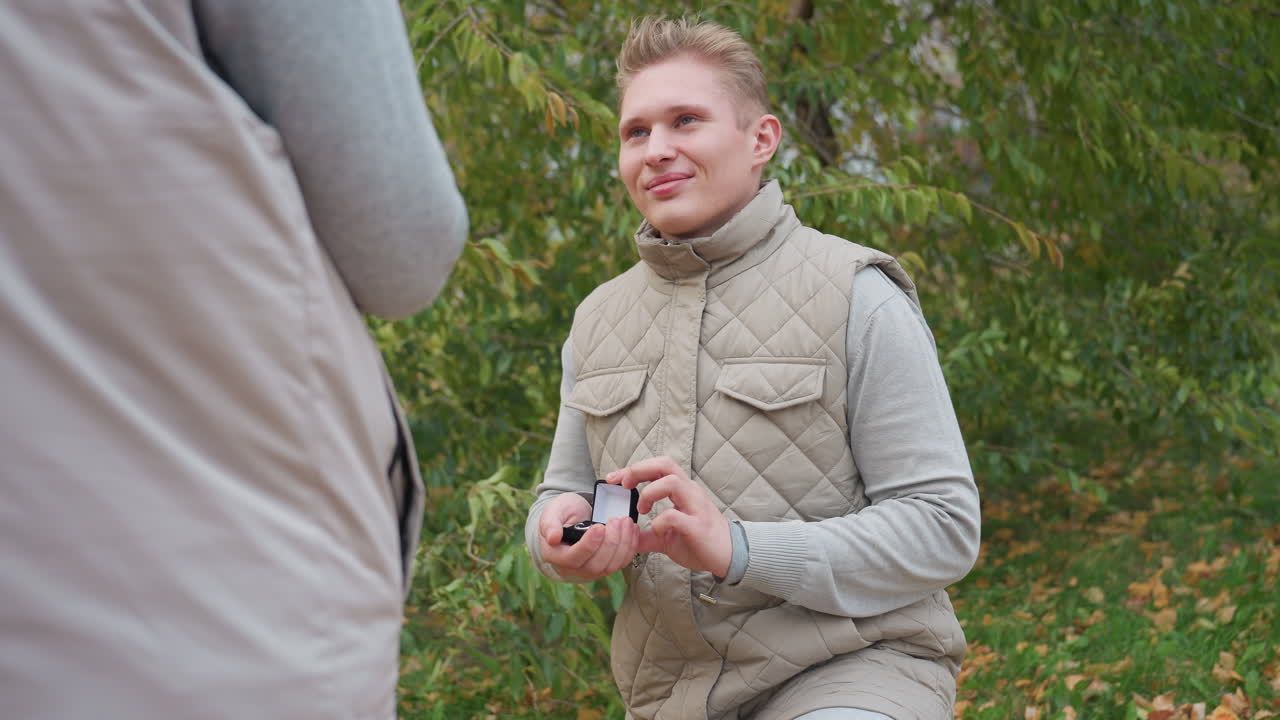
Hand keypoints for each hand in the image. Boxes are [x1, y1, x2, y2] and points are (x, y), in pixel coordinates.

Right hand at [537, 492, 639, 579]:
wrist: (573, 518)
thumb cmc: (561, 514)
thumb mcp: (552, 512)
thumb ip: (549, 523)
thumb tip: (552, 538)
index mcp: (555, 555)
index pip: (573, 558)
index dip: (589, 545)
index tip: (599, 527)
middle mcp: (573, 568)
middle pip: (595, 565)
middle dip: (610, 543)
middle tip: (616, 520)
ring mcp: (591, 570)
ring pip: (611, 566)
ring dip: (623, 544)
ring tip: (626, 522)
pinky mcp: (606, 567)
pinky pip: (621, 563)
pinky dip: (630, 547)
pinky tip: (633, 529)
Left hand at [607, 456, 730, 577]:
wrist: (730, 557)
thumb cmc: (700, 542)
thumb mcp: (667, 537)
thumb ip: (647, 535)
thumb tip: (626, 536)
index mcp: (683, 491)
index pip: (658, 466)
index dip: (634, 468)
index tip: (613, 479)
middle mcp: (690, 493)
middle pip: (665, 464)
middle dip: (639, 470)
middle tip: (624, 485)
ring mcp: (696, 508)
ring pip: (672, 482)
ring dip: (650, 493)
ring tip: (642, 509)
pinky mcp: (698, 527)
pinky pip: (675, 516)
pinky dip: (659, 522)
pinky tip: (656, 531)